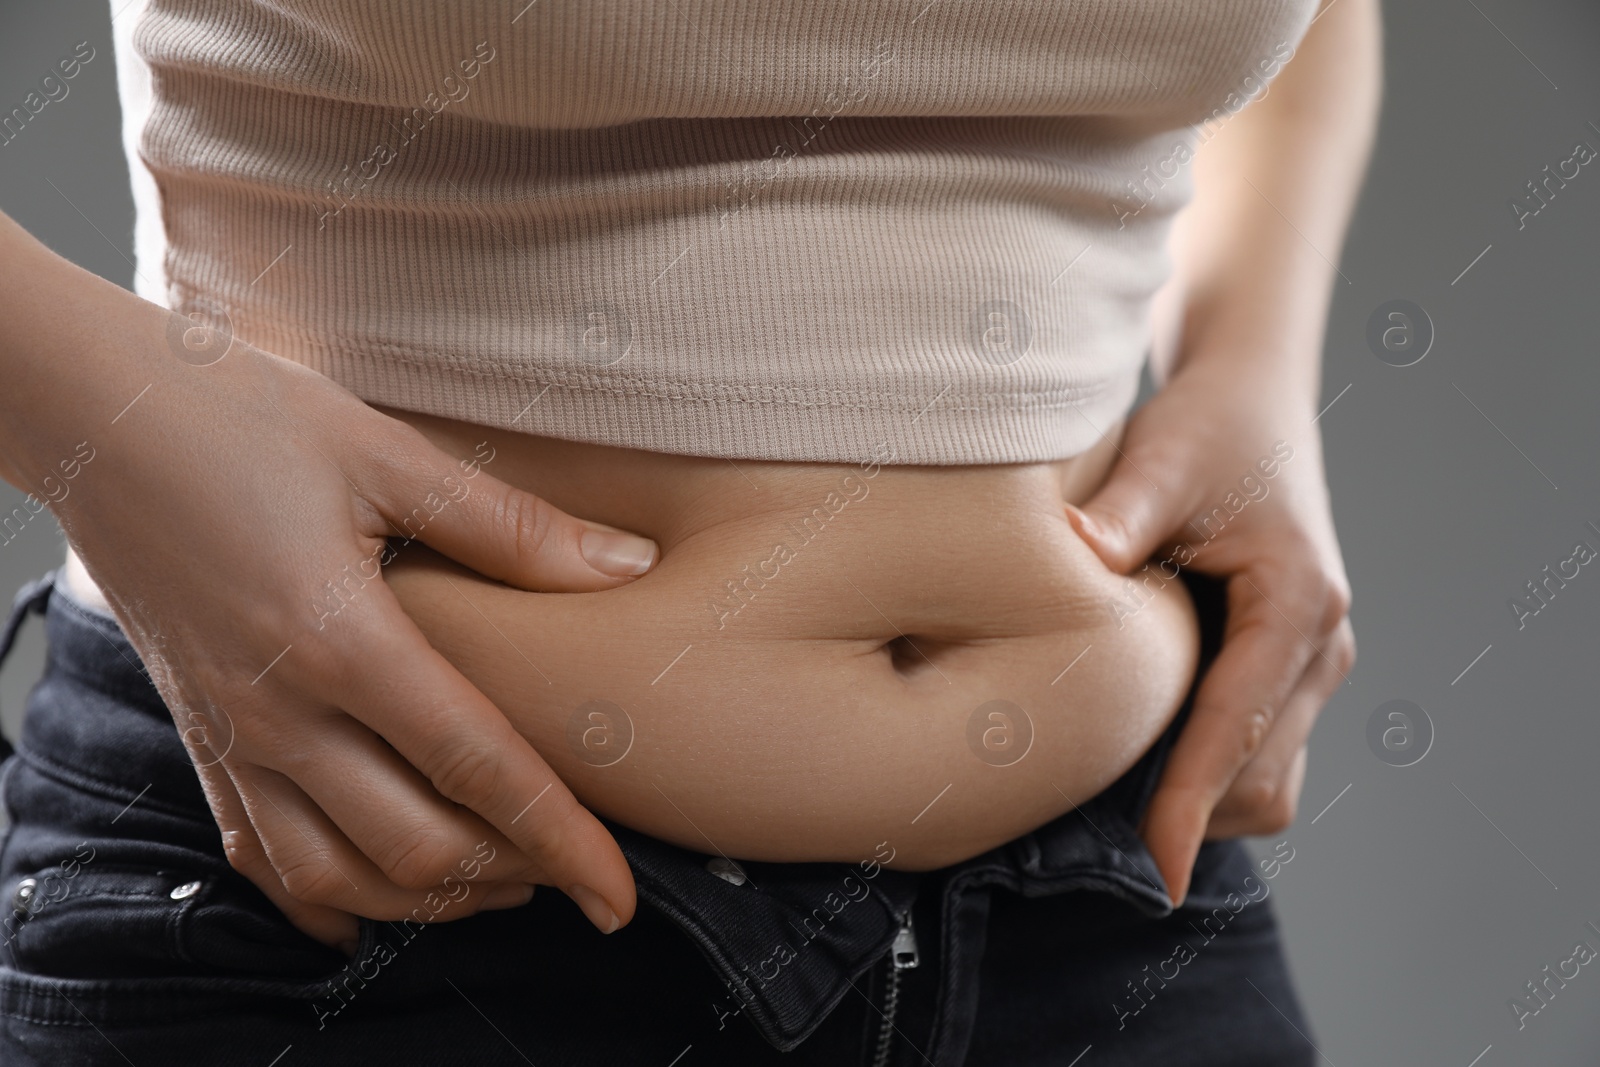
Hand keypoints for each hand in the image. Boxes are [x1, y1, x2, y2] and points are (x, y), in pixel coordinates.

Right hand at [42, 298, 655, 946]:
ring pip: (335, 876)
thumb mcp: (389, 455)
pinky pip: (256, 856)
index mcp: (340, 638)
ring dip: (429, 899)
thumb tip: (634, 566)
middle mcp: (279, 709)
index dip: (562, 841)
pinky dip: (323, 899)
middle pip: (414, 846)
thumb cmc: (244, 417)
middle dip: (511, 876)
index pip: (478, 769)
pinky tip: (369, 907)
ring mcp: (231, 735)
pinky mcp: (200, 737)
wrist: (97, 412)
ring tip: (502, 885)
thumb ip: (514, 529)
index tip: (617, 895)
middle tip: (576, 868)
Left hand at [1067, 348, 1355, 904]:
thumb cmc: (1207, 428)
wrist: (1253, 402)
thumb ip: (1125, 511)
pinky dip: (1207, 777)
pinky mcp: (1288, 671)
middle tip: (1088, 836)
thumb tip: (1077, 552)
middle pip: (1262, 780)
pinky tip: (1133, 760)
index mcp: (1300, 603)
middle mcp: (1322, 646)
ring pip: (1267, 783)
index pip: (1238, 729)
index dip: (1190, 803)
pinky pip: (1258, 757)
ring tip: (1102, 801)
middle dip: (1186, 817)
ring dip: (1199, 805)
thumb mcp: (1164, 458)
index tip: (1153, 870)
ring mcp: (1313, 665)